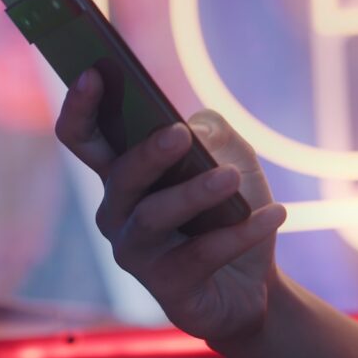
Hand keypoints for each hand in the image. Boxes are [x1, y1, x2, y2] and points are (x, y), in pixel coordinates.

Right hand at [55, 68, 286, 340]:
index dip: (81, 105)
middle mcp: (118, 210)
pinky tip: (276, 213)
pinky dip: (240, 232)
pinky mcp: (166, 286)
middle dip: (148, 153)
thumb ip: (213, 131)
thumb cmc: (231, 208)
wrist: (256, 280)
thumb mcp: (234, 155)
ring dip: (195, 194)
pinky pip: (200, 254)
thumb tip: (194, 132)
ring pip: (154, 216)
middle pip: (120, 175)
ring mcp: (136, 251)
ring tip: (232, 178)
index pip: (83, 136)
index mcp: (124, 171)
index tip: (93, 71)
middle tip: (180, 134)